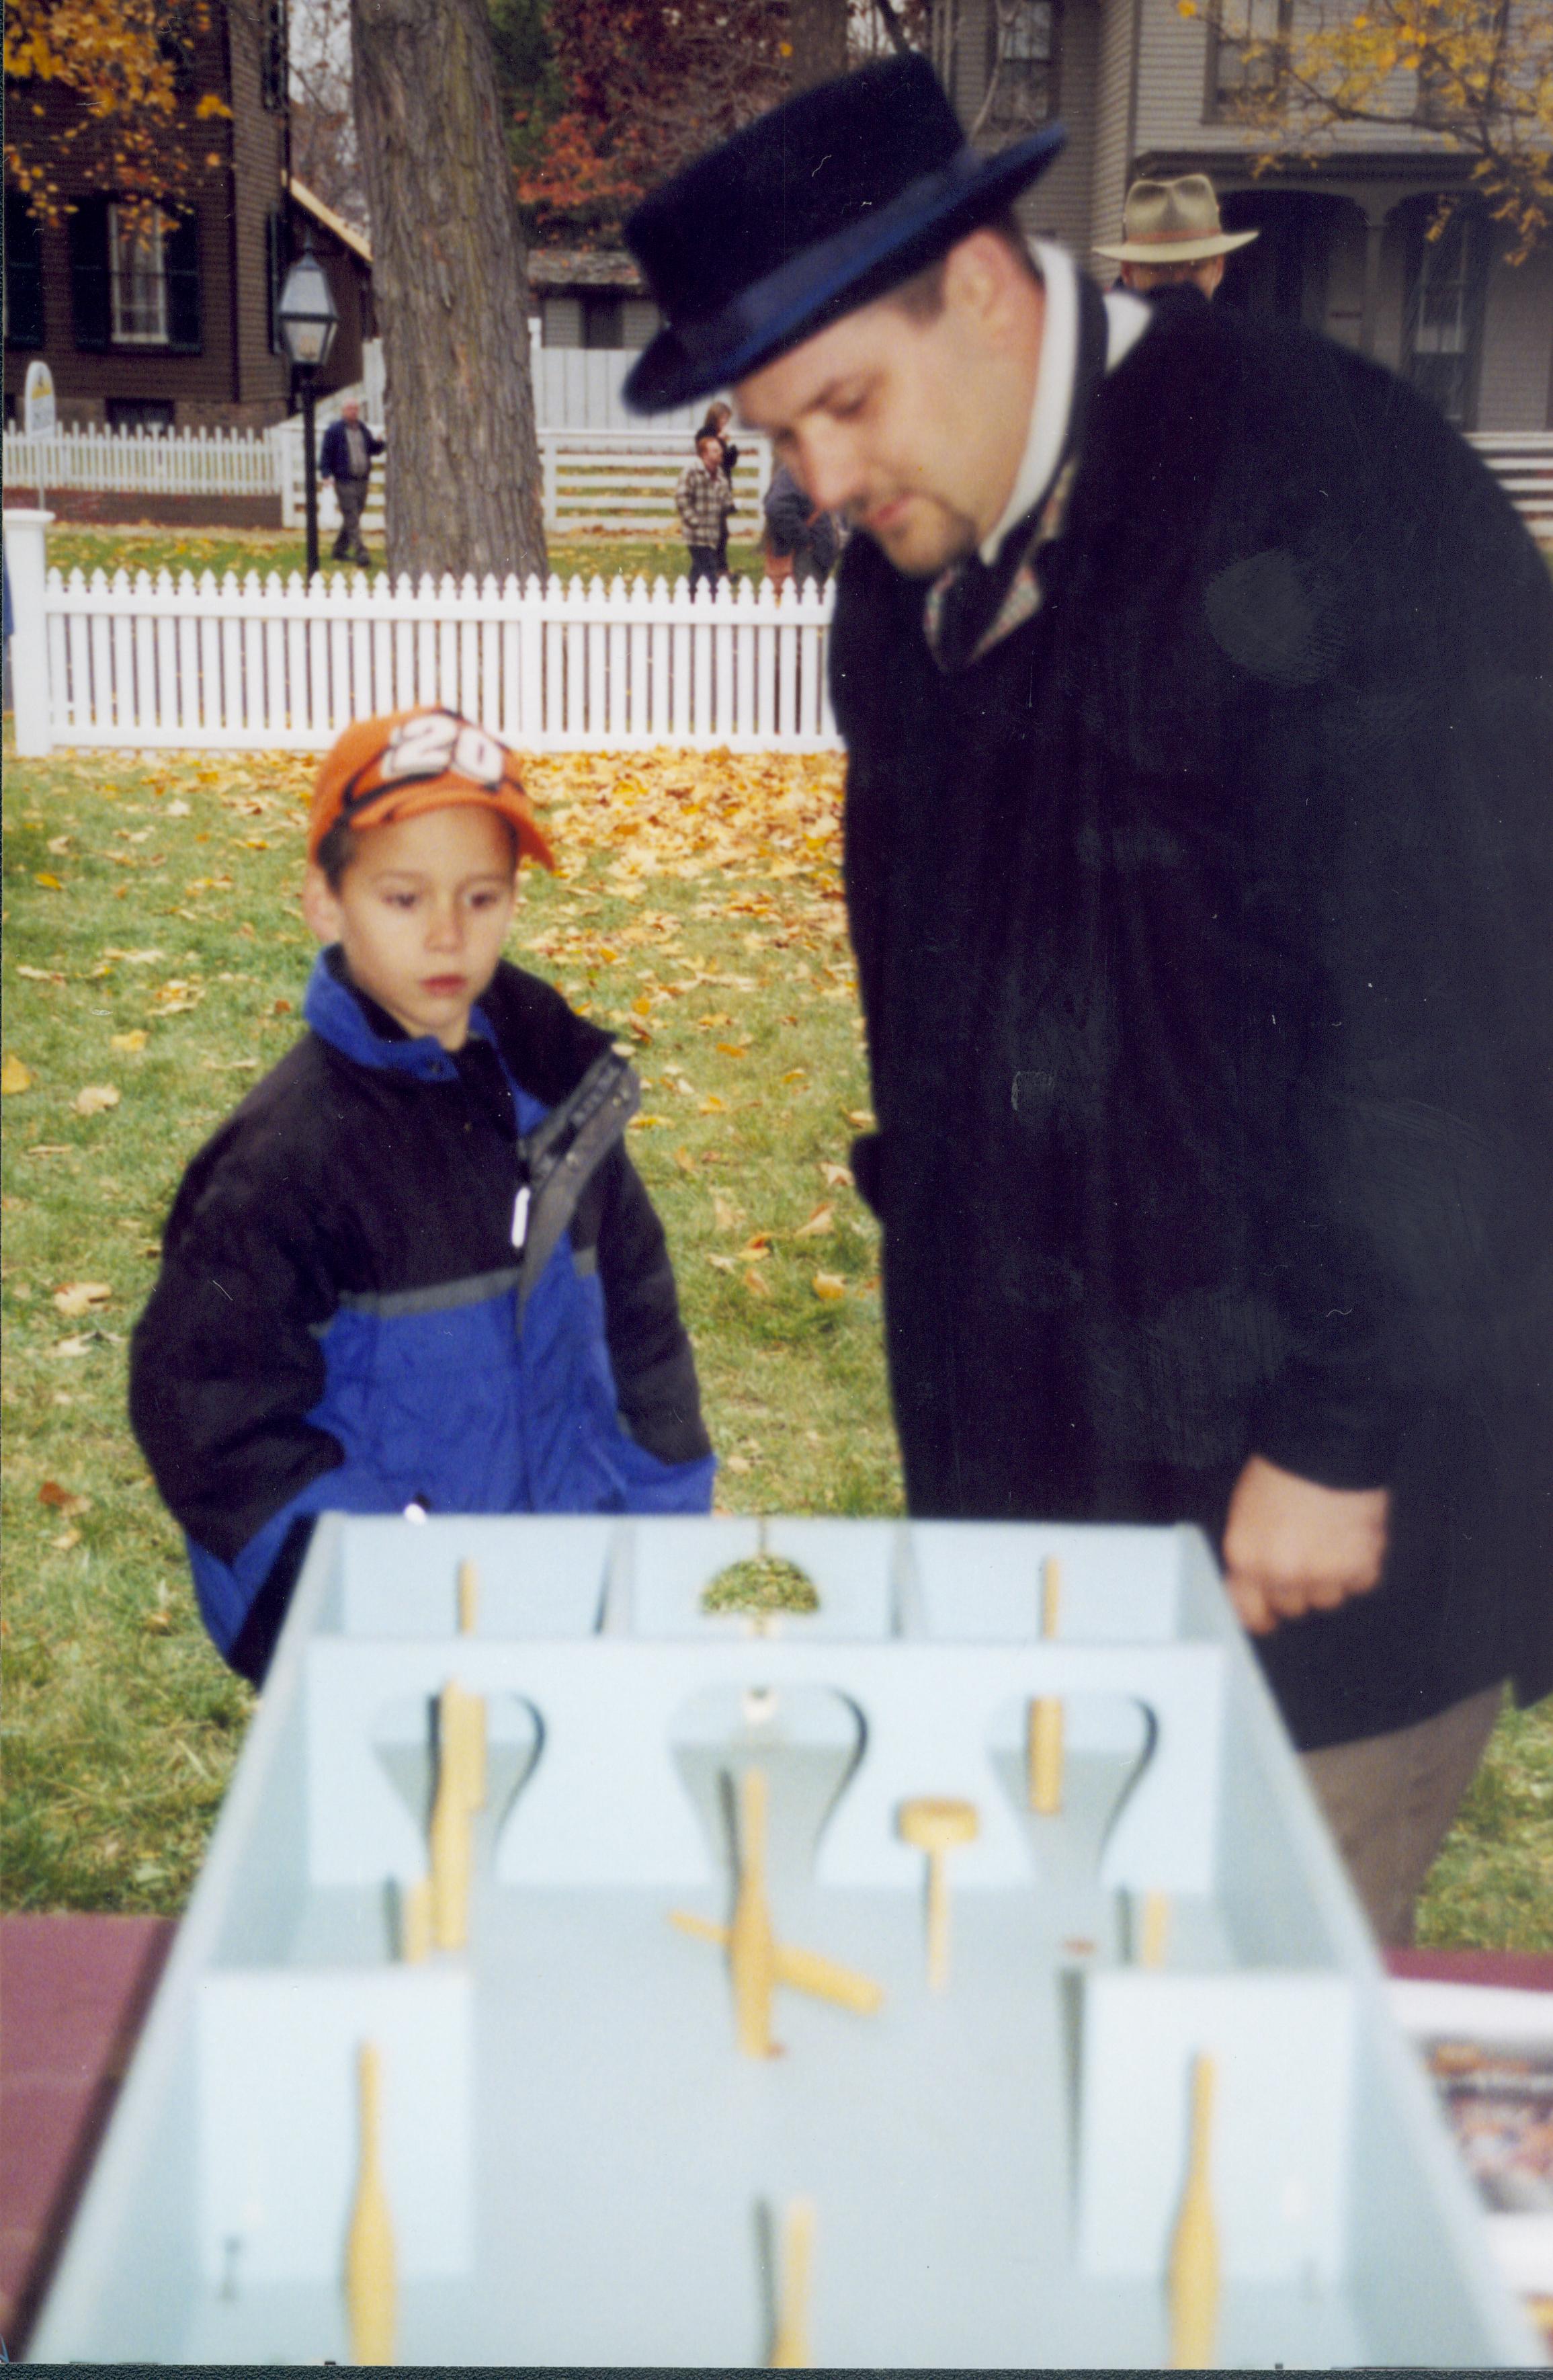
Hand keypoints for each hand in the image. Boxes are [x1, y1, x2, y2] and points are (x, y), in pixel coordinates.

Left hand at [1221, 1455, 1389, 1634]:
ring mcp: (1323, 1573)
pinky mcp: (1360, 1566)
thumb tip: (1255, 1583)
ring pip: (1328, 1598)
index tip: (1267, 1615)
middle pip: (1293, 1606)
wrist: (1326, 1442)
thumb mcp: (1245, 1513)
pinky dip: (1360, 1565)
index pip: (1250, 1612)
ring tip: (1329, 1539)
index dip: (1260, 1614)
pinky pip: (1361, 1582)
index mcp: (1246, 1558)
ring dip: (1330, 1577)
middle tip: (1306, 1557)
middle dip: (1298, 1587)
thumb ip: (1251, 1554)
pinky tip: (1351, 1535)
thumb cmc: (1282, 1468)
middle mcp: (1282, 1573)